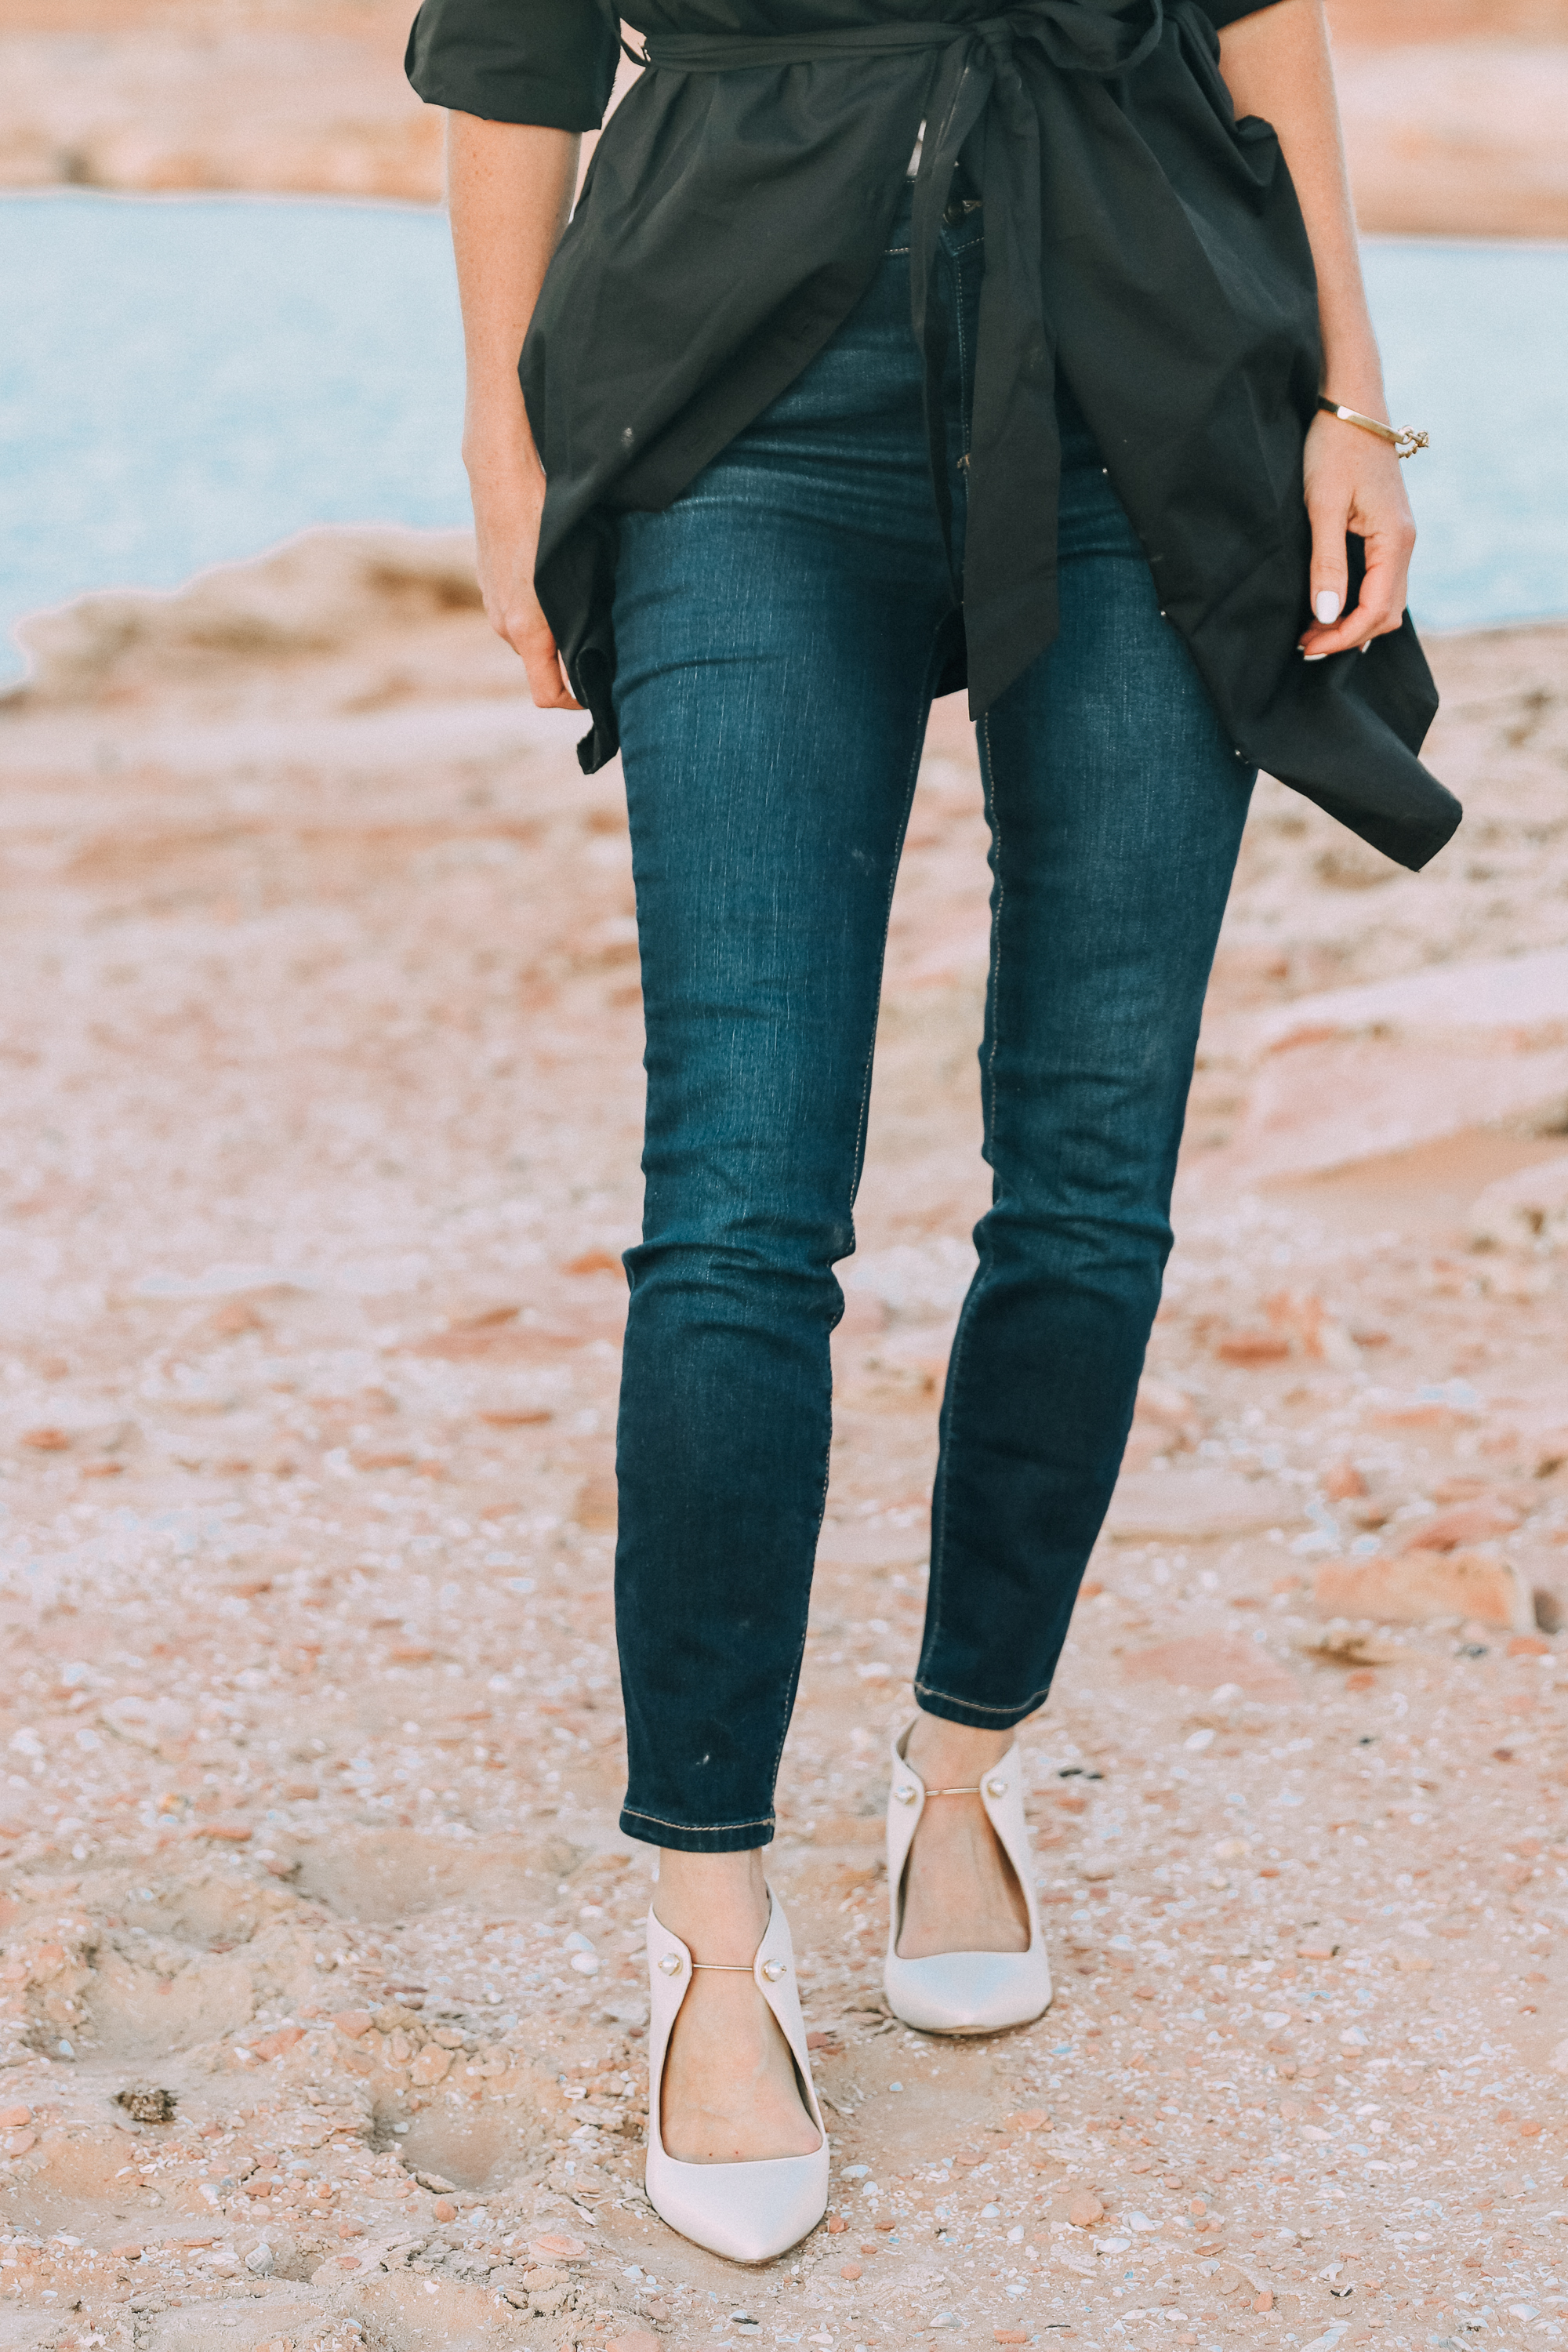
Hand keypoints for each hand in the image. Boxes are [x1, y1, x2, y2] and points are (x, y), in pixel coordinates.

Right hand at [464, 406, 581, 710]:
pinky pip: (516, 612)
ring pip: (529, 637)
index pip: (547, 696)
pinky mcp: (488, 584)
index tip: (597, 689)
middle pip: (541, 665)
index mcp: (527, 630)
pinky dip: (536, 610)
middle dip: (567, 661)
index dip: (575, 702)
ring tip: (580, 606)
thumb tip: (605, 644)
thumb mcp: (580, 571)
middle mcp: (504, 624)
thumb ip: (585, 616)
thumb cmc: (547, 518)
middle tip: (602, 642)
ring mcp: (492, 605)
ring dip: (552, 632)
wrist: (502, 474)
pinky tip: (552, 582)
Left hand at [1297, 407, 1416, 660]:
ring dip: (1353, 621)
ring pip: (1386, 600)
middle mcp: (1405, 542)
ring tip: (1313, 630)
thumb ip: (1327, 563)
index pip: (1375, 610)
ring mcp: (1400, 536)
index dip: (1342, 636)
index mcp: (1394, 540)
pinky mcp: (1388, 530)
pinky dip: (1359, 602)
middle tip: (1306, 644)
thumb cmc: (1334, 450)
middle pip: (1386, 612)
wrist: (1353, 407)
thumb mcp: (1323, 507)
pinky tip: (1331, 607)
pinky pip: (1382, 580)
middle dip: (1348, 635)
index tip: (1308, 646)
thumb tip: (1328, 615)